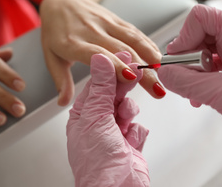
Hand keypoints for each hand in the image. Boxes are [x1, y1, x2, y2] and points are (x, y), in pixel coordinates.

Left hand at [40, 0, 165, 105]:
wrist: (62, 1)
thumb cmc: (56, 32)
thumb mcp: (51, 57)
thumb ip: (61, 80)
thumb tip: (64, 103)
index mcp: (73, 43)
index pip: (97, 54)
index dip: (115, 65)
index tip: (131, 78)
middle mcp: (92, 31)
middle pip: (121, 51)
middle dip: (142, 70)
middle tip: (156, 88)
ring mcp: (106, 23)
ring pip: (132, 39)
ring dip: (149, 55)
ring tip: (162, 73)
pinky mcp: (115, 19)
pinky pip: (134, 31)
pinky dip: (147, 43)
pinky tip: (157, 57)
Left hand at [67, 52, 148, 186]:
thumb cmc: (97, 163)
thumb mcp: (96, 117)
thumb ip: (101, 87)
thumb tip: (100, 60)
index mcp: (83, 115)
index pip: (98, 84)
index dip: (112, 70)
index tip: (126, 57)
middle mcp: (97, 123)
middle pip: (114, 94)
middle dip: (125, 87)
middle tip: (138, 72)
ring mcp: (114, 133)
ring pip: (128, 108)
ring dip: (129, 113)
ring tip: (126, 121)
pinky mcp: (130, 143)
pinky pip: (138, 127)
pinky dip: (137, 132)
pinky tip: (131, 140)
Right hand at [158, 4, 221, 180]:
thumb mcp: (220, 93)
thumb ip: (185, 82)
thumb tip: (163, 73)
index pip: (200, 17)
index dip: (185, 36)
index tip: (179, 60)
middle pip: (197, 34)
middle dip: (187, 59)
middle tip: (185, 78)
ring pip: (198, 51)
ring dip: (190, 73)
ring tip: (194, 91)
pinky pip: (204, 65)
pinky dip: (197, 80)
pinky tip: (199, 96)